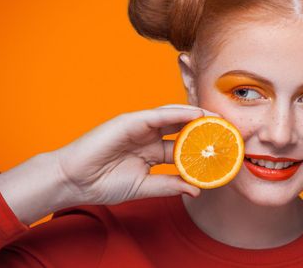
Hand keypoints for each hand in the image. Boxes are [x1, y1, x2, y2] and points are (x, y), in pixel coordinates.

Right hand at [53, 104, 220, 204]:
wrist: (73, 181)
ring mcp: (141, 127)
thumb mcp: (144, 186)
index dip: (204, 147)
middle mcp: (150, 136)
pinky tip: (196, 115)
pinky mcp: (131, 120)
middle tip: (229, 130)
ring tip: (219, 119)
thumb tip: (197, 189)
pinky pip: (159, 115)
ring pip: (175, 117)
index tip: (225, 150)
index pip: (184, 146)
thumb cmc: (103, 183)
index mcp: (153, 151)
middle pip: (184, 128)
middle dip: (206, 128)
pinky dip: (178, 113)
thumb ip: (169, 185)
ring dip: (198, 117)